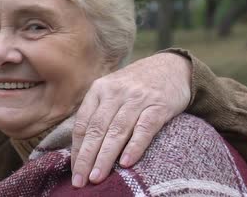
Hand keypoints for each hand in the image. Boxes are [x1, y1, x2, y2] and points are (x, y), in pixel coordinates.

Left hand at [70, 52, 191, 187]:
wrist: (172, 66)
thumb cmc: (136, 85)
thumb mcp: (112, 91)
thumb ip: (98, 113)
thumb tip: (82, 148)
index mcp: (99, 89)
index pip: (83, 123)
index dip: (77, 149)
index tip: (74, 170)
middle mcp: (115, 93)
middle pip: (97, 129)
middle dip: (86, 157)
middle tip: (80, 181)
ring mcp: (137, 98)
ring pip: (117, 131)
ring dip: (105, 156)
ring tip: (97, 176)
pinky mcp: (159, 106)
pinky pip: (144, 128)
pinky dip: (135, 146)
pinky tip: (126, 162)